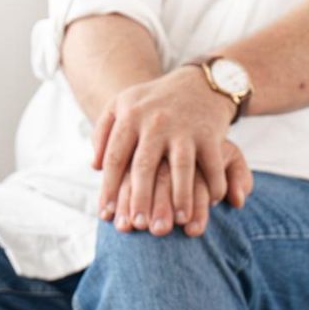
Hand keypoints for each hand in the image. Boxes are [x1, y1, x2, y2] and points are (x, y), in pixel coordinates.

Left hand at [91, 67, 239, 234]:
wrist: (199, 82)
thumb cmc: (155, 101)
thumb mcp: (123, 104)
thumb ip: (103, 132)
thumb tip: (94, 167)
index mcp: (130, 116)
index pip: (114, 157)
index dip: (108, 188)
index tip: (106, 216)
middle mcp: (155, 121)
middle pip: (144, 166)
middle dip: (140, 199)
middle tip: (138, 227)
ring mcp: (184, 127)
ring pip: (181, 167)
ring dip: (180, 197)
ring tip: (178, 222)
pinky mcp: (209, 132)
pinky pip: (212, 164)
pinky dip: (214, 184)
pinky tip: (212, 202)